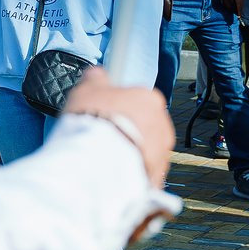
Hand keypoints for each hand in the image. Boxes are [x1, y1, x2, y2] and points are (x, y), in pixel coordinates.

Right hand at [61, 68, 172, 201]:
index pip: (139, 99)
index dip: (122, 108)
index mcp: (149, 98)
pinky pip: (144, 172)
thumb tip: (96, 74)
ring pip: (147, 150)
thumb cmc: (94, 122)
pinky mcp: (157, 175)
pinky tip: (113, 174)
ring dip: (132, 153)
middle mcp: (162, 123)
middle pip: (145, 125)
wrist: (99, 161)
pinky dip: (132, 173)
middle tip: (105, 138)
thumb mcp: (86, 90)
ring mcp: (162, 151)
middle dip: (129, 131)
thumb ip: (95, 80)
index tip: (109, 114)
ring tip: (106, 159)